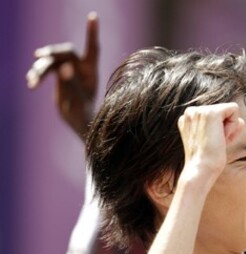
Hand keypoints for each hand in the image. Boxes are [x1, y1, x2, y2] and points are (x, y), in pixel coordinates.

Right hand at [26, 12, 98, 139]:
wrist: (81, 123)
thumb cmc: (85, 115)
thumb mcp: (78, 101)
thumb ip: (71, 84)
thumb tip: (64, 67)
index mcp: (92, 71)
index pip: (92, 48)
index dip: (92, 32)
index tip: (92, 16)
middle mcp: (81, 67)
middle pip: (65, 52)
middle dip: (52, 52)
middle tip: (39, 56)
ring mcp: (69, 70)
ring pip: (51, 61)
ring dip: (40, 69)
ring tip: (32, 82)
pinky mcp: (59, 75)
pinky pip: (45, 69)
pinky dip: (38, 75)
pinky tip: (31, 83)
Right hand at [177, 103, 243, 187]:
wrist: (201, 170)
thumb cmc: (207, 161)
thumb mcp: (214, 141)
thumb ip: (226, 128)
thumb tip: (241, 121)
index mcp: (188, 118)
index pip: (215, 115)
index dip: (219, 130)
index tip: (209, 143)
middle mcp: (191, 111)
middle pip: (223, 112)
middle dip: (225, 128)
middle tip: (214, 143)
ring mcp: (200, 110)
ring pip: (229, 111)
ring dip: (229, 128)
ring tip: (216, 141)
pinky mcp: (211, 112)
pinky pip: (234, 110)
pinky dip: (233, 126)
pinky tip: (222, 137)